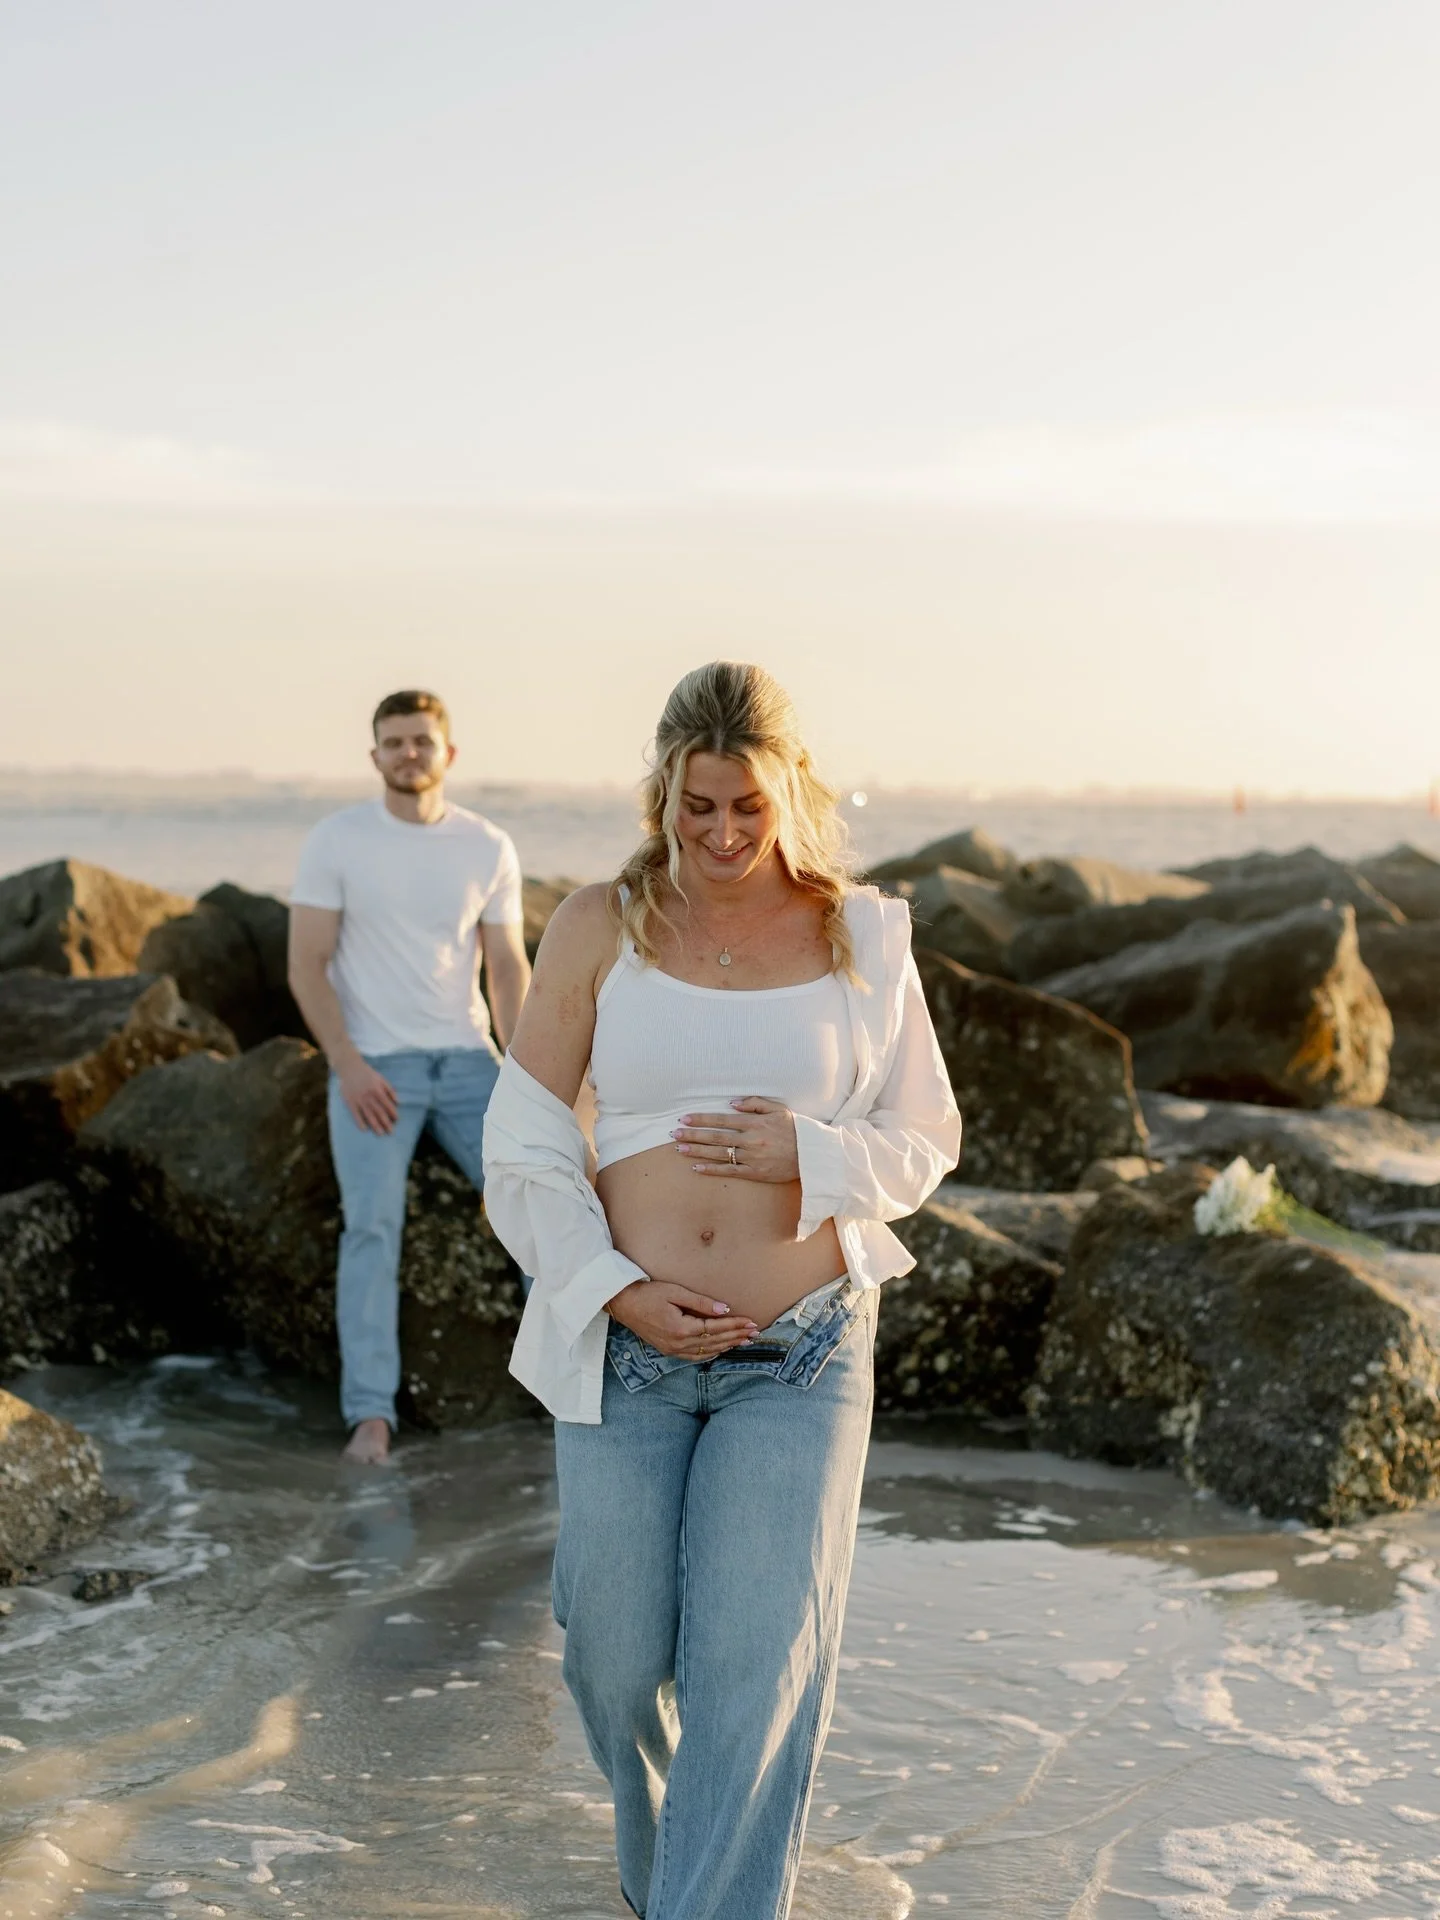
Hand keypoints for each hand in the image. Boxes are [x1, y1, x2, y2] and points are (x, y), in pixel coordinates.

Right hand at [337, 1057, 399, 1133]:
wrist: (349, 1068)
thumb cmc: (367, 1074)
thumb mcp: (381, 1079)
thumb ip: (390, 1090)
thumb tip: (398, 1102)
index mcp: (378, 1090)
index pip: (387, 1104)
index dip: (393, 1113)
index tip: (397, 1120)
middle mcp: (369, 1096)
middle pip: (379, 1112)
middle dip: (386, 1122)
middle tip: (391, 1132)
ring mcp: (359, 1100)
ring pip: (369, 1115)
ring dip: (375, 1125)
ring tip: (381, 1133)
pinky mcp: (350, 1102)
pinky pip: (355, 1114)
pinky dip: (360, 1122)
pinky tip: (364, 1129)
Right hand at [606, 1281, 758, 1358]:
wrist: (624, 1304)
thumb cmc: (648, 1294)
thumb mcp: (675, 1292)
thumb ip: (701, 1303)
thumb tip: (725, 1308)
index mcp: (681, 1328)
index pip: (715, 1328)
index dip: (735, 1325)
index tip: (751, 1322)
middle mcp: (678, 1343)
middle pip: (715, 1342)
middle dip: (736, 1337)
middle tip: (755, 1333)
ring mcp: (673, 1349)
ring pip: (707, 1351)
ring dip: (727, 1346)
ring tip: (744, 1341)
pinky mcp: (668, 1350)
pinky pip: (695, 1356)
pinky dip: (711, 1353)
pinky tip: (721, 1349)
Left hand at [672, 1097, 799, 1182]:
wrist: (812, 1155)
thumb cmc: (795, 1130)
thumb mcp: (778, 1110)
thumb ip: (755, 1104)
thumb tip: (732, 1103)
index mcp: (754, 1123)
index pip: (721, 1120)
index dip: (701, 1119)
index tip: (685, 1118)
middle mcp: (749, 1140)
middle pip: (715, 1137)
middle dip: (693, 1135)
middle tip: (674, 1134)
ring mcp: (751, 1157)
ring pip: (718, 1154)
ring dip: (697, 1151)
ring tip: (679, 1149)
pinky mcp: (754, 1173)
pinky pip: (729, 1171)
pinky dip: (712, 1170)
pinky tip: (697, 1168)